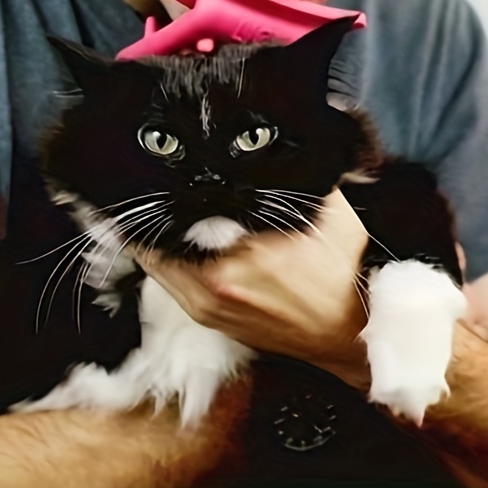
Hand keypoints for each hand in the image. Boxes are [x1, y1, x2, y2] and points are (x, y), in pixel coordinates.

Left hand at [133, 189, 370, 387]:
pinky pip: (169, 285)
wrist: (344, 335)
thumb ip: (308, 181)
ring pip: (156, 267)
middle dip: (150, 219)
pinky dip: (163, 263)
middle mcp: (215, 287)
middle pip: (156, 246)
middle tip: (143, 194)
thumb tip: (286, 152)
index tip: (154, 181)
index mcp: (241, 258)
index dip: (162, 199)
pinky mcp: (211, 319)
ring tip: (143, 217)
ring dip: (150, 242)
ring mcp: (209, 307)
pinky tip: (168, 244)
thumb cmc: (338, 281)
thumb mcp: (335, 218)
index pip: (181, 221)